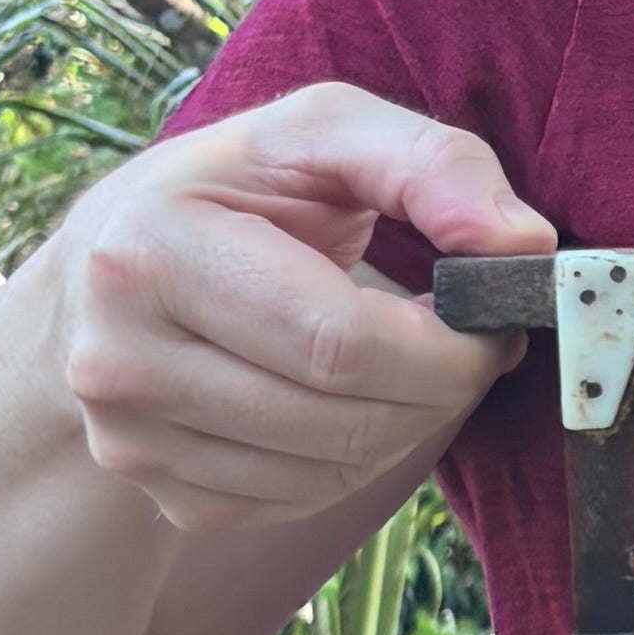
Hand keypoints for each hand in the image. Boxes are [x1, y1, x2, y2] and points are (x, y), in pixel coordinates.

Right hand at [48, 81, 555, 530]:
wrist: (111, 267)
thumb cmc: (235, 188)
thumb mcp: (321, 133)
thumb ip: (432, 163)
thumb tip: (522, 244)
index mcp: (149, 253)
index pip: (337, 343)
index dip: (445, 349)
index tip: (493, 322)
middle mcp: (118, 359)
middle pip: (340, 421)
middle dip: (440, 391)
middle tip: (471, 348)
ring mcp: (129, 438)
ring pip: (329, 474)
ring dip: (407, 426)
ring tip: (414, 363)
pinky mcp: (157, 491)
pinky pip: (299, 501)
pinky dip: (356, 460)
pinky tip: (353, 399)